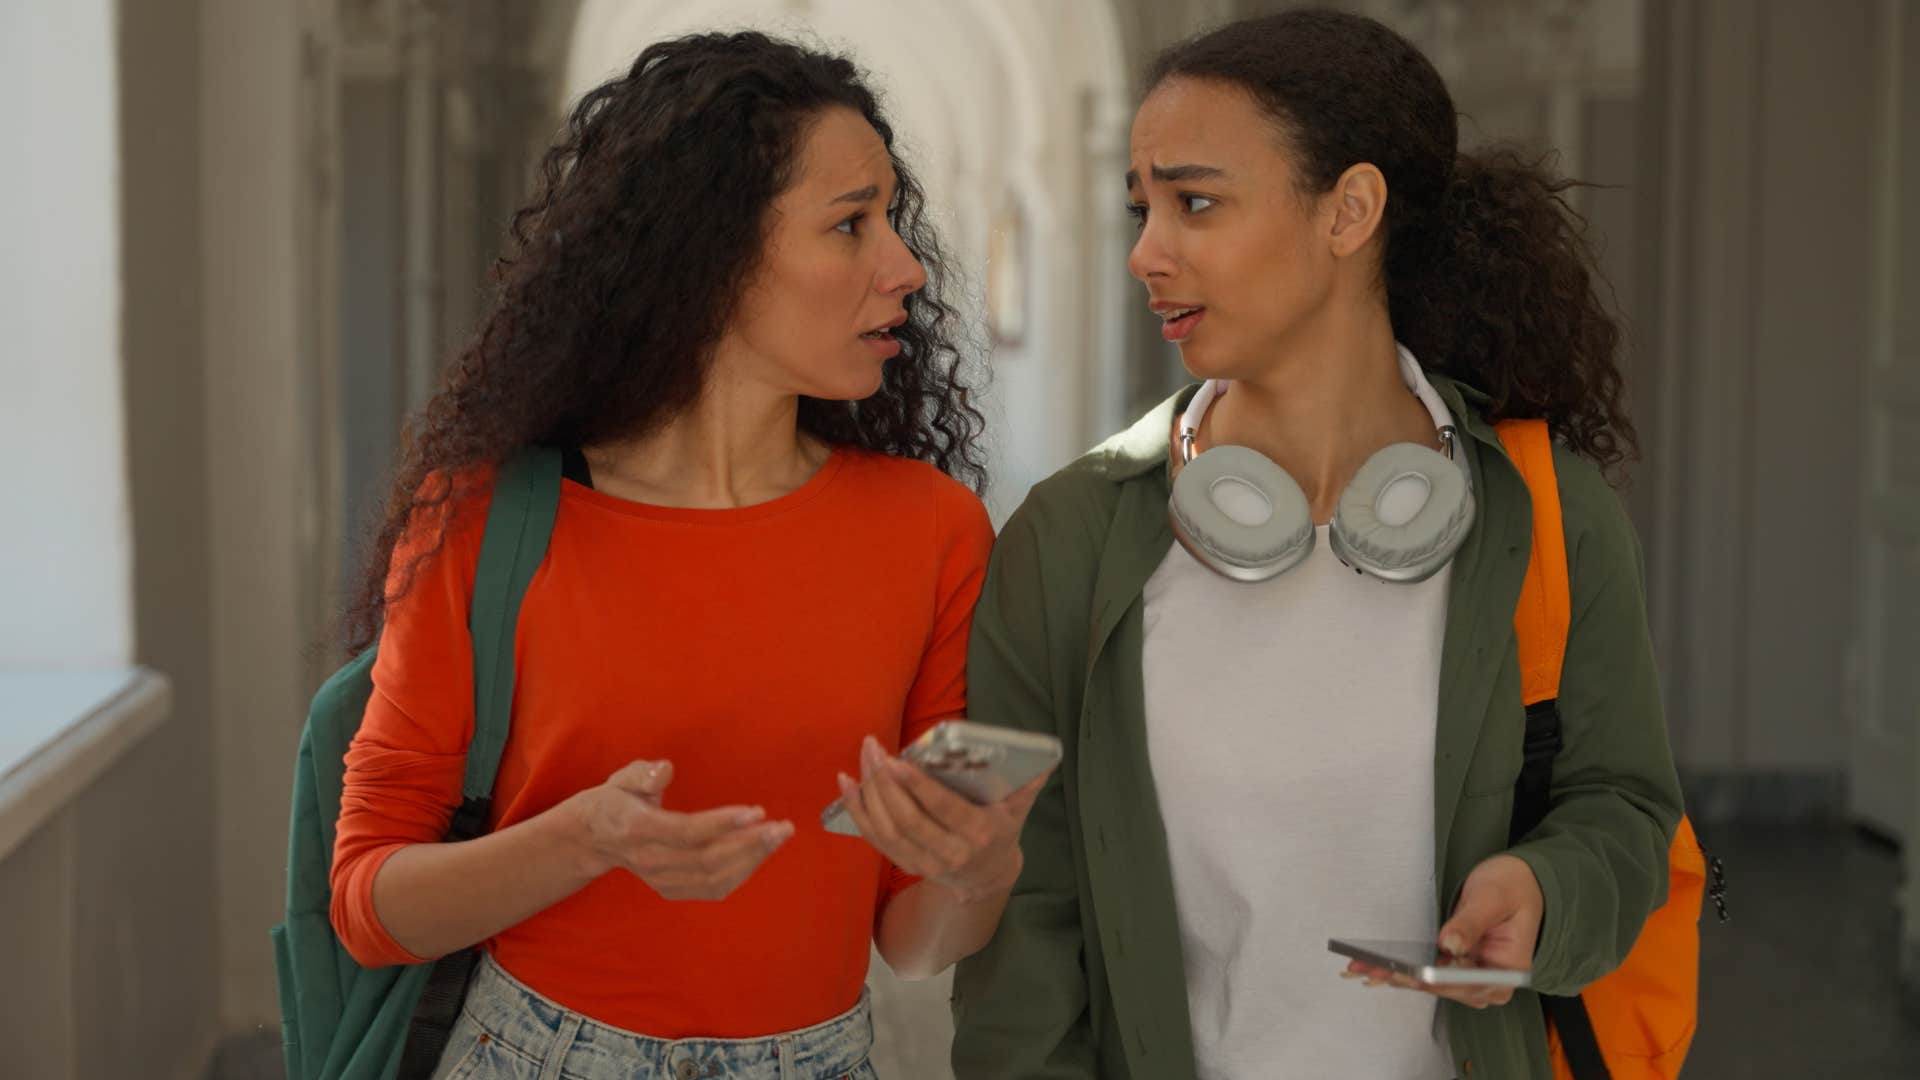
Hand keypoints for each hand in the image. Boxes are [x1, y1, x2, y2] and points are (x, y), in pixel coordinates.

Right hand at [567, 760, 792, 900]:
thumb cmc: (614, 802)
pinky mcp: (673, 889)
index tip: (756, 812)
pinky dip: (742, 873)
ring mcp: (662, 879)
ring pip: (714, 878)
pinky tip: (761, 852)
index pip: (686, 832)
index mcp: (638, 829)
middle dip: (749, 844)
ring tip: (779, 836)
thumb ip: (642, 775)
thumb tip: (665, 769)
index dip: (723, 824)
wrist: (592, 839)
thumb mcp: (620, 779)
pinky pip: (713, 888)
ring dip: (752, 859)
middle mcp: (651, 860)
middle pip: (707, 860)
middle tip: (781, 826)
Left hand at [835, 735, 1049, 903]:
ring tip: (864, 757)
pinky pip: (874, 838)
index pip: (944, 810)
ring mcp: (924, 862)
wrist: (987, 878)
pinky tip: (846, 783)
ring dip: (869, 792)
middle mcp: (950, 853)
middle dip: (885, 782)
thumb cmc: (1002, 830)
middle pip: (908, 819)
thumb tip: (1045, 758)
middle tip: (874, 748)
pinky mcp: (905, 864)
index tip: (898, 762)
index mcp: (979, 834)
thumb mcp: (1019, 809)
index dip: (918, 788)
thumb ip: (1028, 783)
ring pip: (887, 829)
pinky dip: (856, 811)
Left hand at [1341, 854, 1543, 1008]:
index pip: (1466, 983)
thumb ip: (1470, 923)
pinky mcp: (1456, 969)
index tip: (1406, 973)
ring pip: (1430, 983)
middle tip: (1371, 968)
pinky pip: (1427, 973)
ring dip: (1398, 975)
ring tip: (1362, 967)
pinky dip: (1402, 969)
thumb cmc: (1512, 889)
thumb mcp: (1492, 899)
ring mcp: (1471, 978)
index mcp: (1508, 972)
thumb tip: (1450, 945)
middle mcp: (1489, 983)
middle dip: (1407, 977)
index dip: (1434, 979)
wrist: (1519, 883)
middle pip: (1443, 986)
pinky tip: (1375, 966)